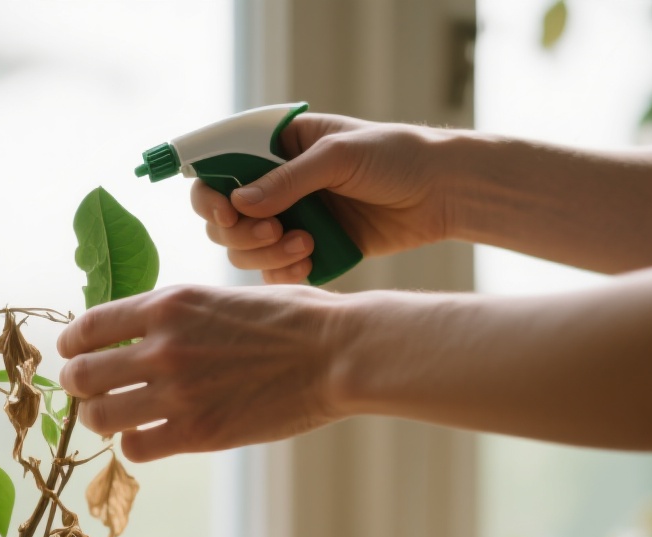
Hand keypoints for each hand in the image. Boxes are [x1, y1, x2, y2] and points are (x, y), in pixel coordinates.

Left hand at [56, 284, 349, 461]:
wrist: (338, 352)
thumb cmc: (293, 319)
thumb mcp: (222, 295)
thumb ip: (177, 314)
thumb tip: (141, 331)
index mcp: (168, 305)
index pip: (88, 327)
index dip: (71, 346)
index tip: (72, 355)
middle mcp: (163, 347)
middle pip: (82, 375)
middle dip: (77, 385)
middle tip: (86, 392)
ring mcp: (178, 392)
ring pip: (100, 416)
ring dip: (99, 419)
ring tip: (112, 418)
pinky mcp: (198, 432)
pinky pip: (136, 447)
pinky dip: (135, 444)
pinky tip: (150, 437)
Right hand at [193, 114, 455, 282]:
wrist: (441, 192)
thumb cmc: (395, 157)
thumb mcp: (339, 156)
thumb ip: (288, 180)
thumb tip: (238, 203)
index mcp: (277, 147)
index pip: (220, 168)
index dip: (211, 193)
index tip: (228, 213)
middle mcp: (275, 184)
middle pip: (224, 218)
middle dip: (241, 232)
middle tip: (273, 232)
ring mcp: (290, 219)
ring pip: (245, 250)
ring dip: (265, 255)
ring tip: (305, 246)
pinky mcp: (308, 250)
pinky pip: (274, 272)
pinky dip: (283, 274)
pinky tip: (309, 264)